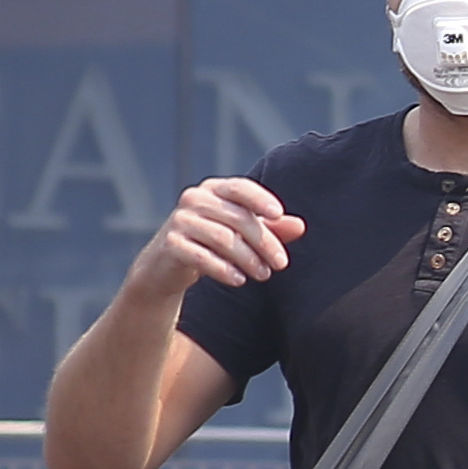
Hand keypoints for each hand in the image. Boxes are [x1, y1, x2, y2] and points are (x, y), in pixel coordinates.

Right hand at [141, 176, 302, 292]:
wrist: (167, 265)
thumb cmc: (211, 243)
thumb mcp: (242, 232)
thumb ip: (271, 227)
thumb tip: (300, 226)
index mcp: (214, 189)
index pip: (240, 188)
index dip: (260, 199)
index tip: (278, 213)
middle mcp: (194, 199)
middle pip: (238, 218)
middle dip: (264, 242)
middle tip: (281, 264)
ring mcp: (180, 220)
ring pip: (223, 238)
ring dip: (248, 259)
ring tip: (263, 275)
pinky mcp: (170, 244)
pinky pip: (201, 256)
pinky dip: (223, 269)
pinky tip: (239, 280)